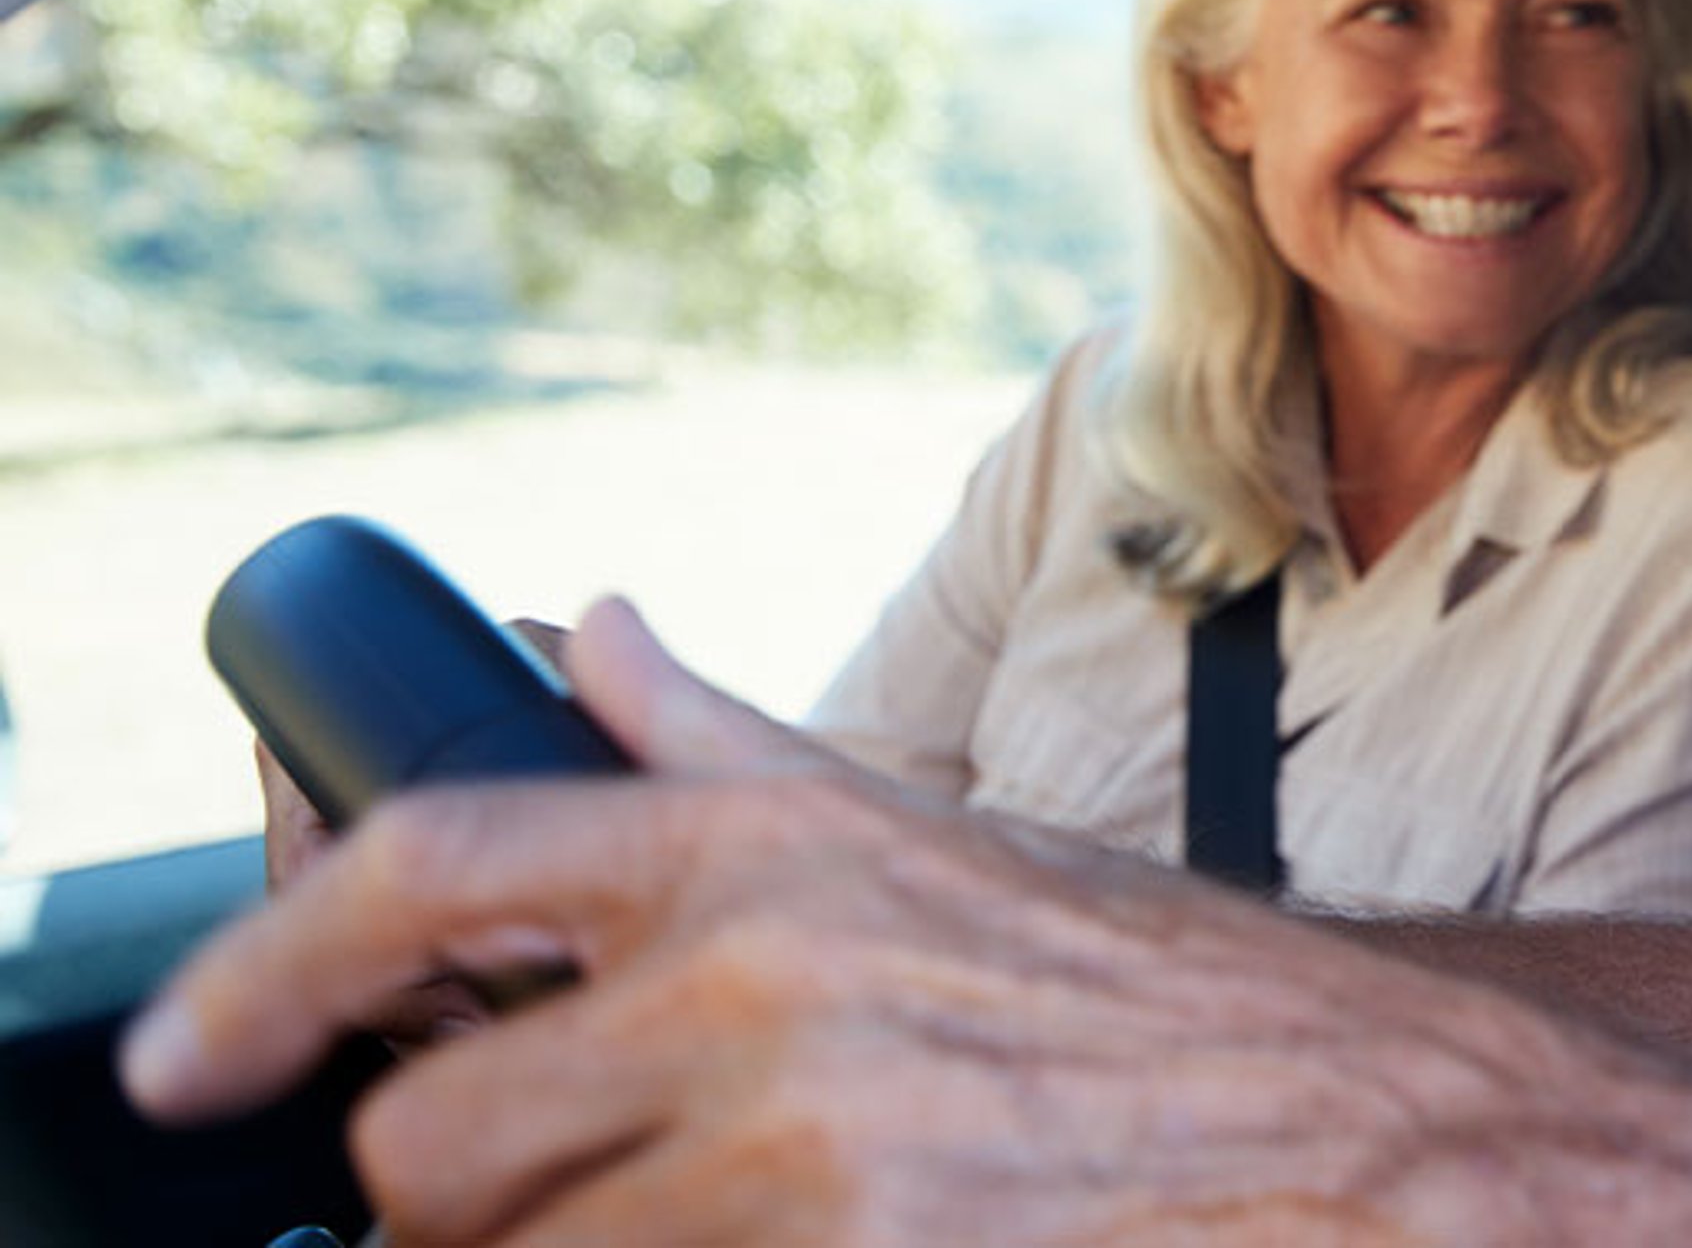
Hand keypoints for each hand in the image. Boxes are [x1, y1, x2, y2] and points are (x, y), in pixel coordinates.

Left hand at [132, 602, 1691, 1244]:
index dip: (267, 971)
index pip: (436, 868)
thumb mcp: (937, 834)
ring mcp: (804, 1145)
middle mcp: (763, 980)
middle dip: (478, 1185)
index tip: (192, 1055)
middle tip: (587, 1183)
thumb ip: (732, 747)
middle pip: (437, 1139)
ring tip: (724, 1215)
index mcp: (768, 849)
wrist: (1366, 1124)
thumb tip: (593, 636)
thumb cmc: (1161, 991)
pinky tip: (799, 1241)